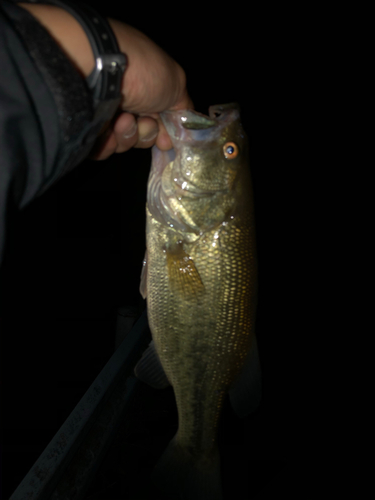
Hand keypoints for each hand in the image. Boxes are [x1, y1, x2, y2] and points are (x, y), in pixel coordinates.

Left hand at [90, 19, 192, 159]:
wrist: (96, 71)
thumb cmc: (141, 71)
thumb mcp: (175, 84)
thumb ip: (183, 108)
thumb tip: (182, 131)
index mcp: (145, 84)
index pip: (159, 116)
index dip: (165, 130)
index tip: (167, 138)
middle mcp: (124, 96)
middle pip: (143, 133)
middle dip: (146, 132)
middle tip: (142, 120)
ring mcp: (103, 111)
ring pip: (124, 142)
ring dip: (128, 135)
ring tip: (122, 119)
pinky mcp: (85, 125)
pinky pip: (102, 147)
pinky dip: (109, 142)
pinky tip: (108, 127)